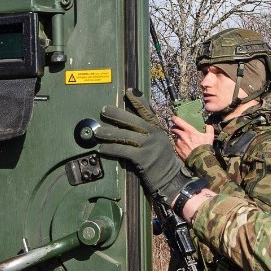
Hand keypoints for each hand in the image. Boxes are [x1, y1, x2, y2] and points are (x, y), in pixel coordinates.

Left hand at [94, 89, 195, 204]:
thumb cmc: (162, 162)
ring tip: (97, 132)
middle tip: (104, 110)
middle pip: (133, 120)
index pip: (147, 111)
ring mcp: (149, 146)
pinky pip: (123, 150)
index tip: (129, 90)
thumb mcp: (159, 143)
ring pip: (125, 135)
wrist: (172, 179)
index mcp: (158, 129)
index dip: (138, 100)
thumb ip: (147, 133)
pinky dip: (111, 149)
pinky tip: (102, 149)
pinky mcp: (143, 158)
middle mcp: (154, 134)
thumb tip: (128, 126)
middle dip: (117, 114)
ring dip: (109, 133)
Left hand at [170, 115, 213, 159]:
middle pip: (174, 129)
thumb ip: (209, 129)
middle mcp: (182, 135)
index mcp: (189, 131)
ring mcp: (178, 143)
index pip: (178, 121)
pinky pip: (176, 145)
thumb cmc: (204, 147)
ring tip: (184, 142)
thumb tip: (208, 125)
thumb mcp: (210, 137)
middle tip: (177, 129)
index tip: (173, 117)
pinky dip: (179, 145)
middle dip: (175, 128)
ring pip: (176, 138)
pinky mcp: (177, 149)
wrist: (199, 159)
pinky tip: (184, 148)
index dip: (174, 118)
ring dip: (178, 138)